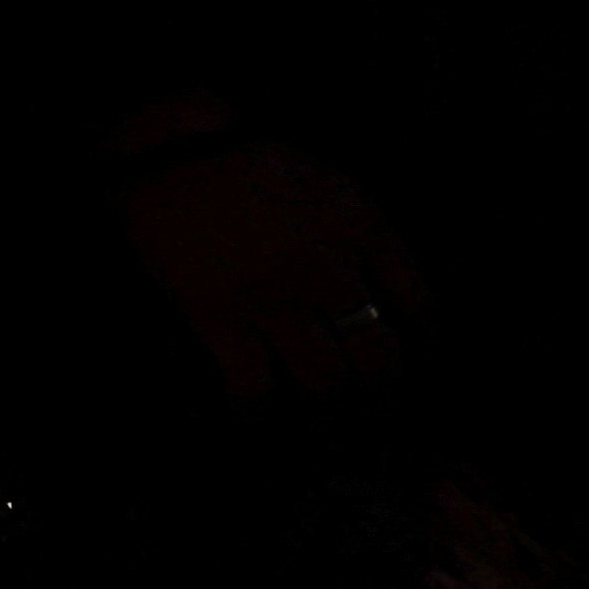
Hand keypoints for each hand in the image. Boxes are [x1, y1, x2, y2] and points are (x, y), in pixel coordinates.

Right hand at [118, 134, 425, 399]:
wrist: (162, 158)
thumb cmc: (245, 163)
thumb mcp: (321, 176)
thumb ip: (360, 225)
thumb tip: (389, 285)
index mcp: (354, 220)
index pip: (414, 293)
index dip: (426, 336)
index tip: (423, 358)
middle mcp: (321, 262)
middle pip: (376, 350)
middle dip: (384, 391)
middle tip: (382, 412)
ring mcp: (269, 294)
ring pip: (323, 379)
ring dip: (330, 413)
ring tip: (331, 430)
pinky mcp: (217, 316)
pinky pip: (254, 386)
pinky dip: (259, 412)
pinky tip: (259, 422)